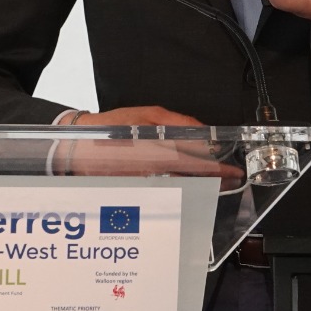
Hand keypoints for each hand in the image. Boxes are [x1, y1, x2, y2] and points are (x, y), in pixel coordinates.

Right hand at [57, 105, 240, 186]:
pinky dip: (179, 192)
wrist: (78, 147)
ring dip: (199, 188)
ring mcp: (145, 188)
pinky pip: (164, 195)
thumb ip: (179, 123)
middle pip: (191, 183)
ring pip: (180, 191)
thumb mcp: (148, 115)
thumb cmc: (113, 128)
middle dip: (212, 182)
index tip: (232, 172)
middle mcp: (153, 174)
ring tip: (214, 185)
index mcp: (157, 153)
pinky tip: (187, 188)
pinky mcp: (136, 194)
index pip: (196, 164)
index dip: (217, 169)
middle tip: (228, 180)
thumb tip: (204, 131)